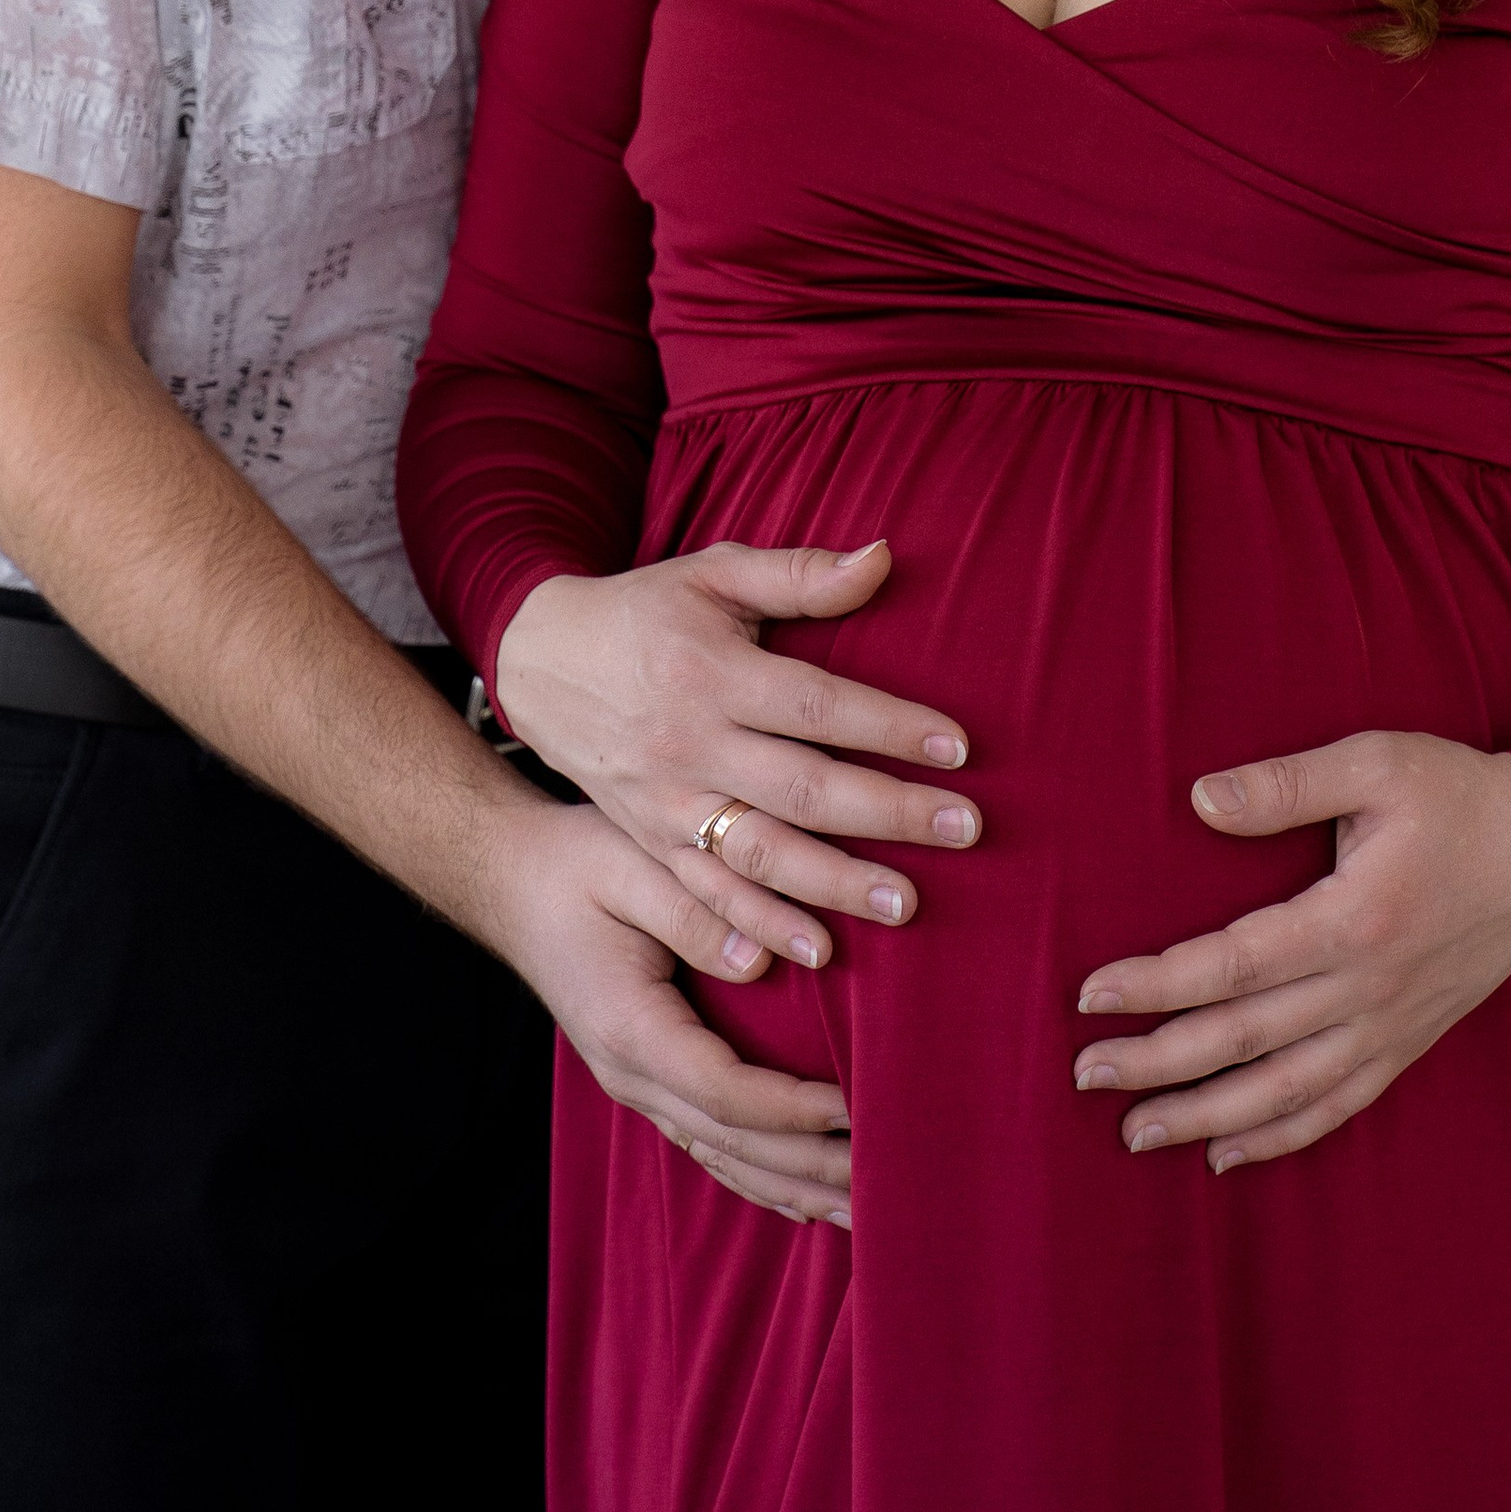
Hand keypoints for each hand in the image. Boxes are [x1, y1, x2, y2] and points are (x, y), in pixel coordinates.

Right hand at [486, 784, 854, 1225]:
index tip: (856, 1105)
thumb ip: (694, 913)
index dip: (792, 1107)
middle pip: (730, 1143)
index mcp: (630, 1028)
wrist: (514, 882)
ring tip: (862, 1206)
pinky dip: (758, 1176)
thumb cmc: (576, 864)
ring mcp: (634, 1085)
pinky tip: (801, 1197)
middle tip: (887, 1175)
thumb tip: (760, 960)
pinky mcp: (645, 1079)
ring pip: (721, 1157)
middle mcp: (630, 1074)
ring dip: (791, 1185)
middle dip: (808, 1164)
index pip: (723, 1090)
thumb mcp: (630, 868)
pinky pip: (708, 1144)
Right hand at [492, 536, 981, 972]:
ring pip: (760, 853)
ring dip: (835, 884)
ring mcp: (667, 803)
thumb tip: (885, 557)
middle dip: (889, 812)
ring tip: (905, 905)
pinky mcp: (651, 842)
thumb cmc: (648, 611)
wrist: (543, 663)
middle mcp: (691, 744)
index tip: (960, 746)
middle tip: (966, 828)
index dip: (890, 726)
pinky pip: (707, 895)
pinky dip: (757, 927)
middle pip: (803, 788)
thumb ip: (800, 574)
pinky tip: (814, 954)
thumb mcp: (714, 573)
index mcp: (713, 671)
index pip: (818, 706)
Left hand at [1071, 731, 1510, 1173]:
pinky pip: (1336, 1105)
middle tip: (1085, 1073)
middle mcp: (1367, 989)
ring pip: (1284, 1090)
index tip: (1090, 996)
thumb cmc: (1458, 796)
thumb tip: (1200, 800)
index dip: (1157, 984)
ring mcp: (1388, 1027)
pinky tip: (1228, 1153)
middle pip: (1245, 1041)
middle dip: (1159, 1063)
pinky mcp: (1406, 1043)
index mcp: (1353, 920)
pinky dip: (1280, 1136)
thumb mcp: (1376, 763)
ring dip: (1205, 1116)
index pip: (1233, 966)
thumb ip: (1286, 785)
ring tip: (1136, 1131)